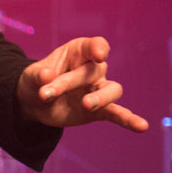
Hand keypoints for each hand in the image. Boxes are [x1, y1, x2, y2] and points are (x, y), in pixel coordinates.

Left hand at [16, 35, 148, 132]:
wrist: (34, 105)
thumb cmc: (35, 83)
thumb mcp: (29, 77)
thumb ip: (37, 75)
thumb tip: (47, 76)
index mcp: (78, 52)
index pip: (94, 46)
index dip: (98, 49)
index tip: (99, 55)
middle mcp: (93, 69)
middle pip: (93, 72)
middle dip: (69, 82)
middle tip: (46, 94)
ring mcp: (98, 90)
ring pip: (112, 90)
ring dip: (101, 98)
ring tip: (86, 105)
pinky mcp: (99, 111)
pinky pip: (117, 113)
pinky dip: (128, 120)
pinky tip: (142, 126)